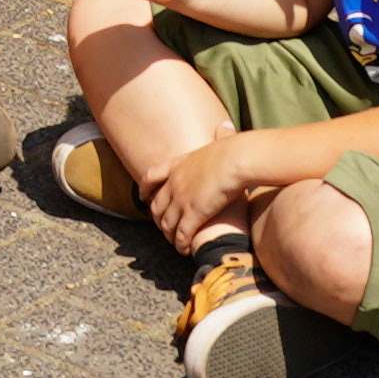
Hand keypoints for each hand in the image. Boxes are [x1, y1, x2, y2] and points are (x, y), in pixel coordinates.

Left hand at [150, 128, 265, 253]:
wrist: (236, 160)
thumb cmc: (235, 150)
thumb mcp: (221, 140)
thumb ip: (219, 137)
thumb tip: (226, 126)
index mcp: (179, 163)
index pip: (152, 176)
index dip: (144, 189)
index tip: (142, 197)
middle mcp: (175, 182)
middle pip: (156, 205)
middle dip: (158, 219)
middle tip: (163, 228)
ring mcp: (181, 199)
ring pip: (167, 224)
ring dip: (169, 236)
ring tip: (175, 243)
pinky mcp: (193, 214)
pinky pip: (181, 234)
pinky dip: (181, 244)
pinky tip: (184, 250)